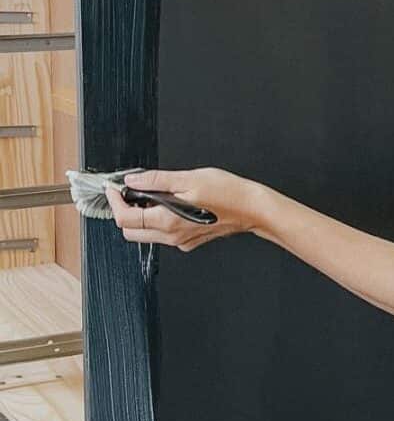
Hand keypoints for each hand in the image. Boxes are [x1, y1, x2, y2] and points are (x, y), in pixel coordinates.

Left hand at [107, 168, 266, 252]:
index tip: (114, 188)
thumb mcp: (189, 178)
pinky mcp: (188, 241)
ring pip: (146, 234)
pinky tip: (169, 205)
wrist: (252, 209)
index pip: (125, 218)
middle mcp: (172, 235)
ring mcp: (180, 241)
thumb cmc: (228, 193)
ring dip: (141, 216)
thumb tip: (133, 180)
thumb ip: (156, 180)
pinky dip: (157, 221)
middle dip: (123, 212)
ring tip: (151, 195)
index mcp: (168, 220)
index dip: (114, 201)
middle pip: (130, 232)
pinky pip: (163, 235)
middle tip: (128, 192)